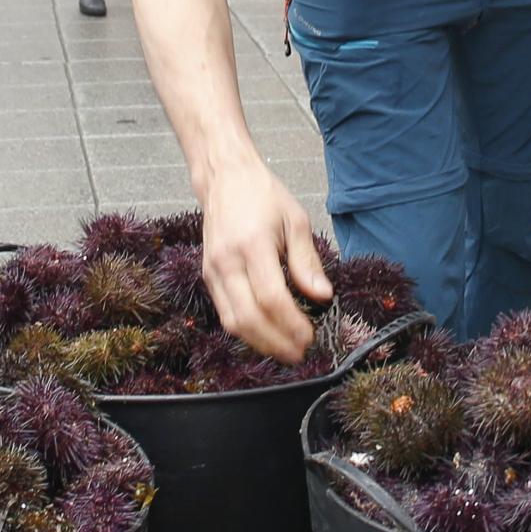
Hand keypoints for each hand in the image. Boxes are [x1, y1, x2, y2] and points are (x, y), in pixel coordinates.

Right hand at [200, 157, 333, 362]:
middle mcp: (226, 261)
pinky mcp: (207, 276)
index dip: (292, 324)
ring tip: (286, 351)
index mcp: (252, 244)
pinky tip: (267, 335)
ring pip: (232, 322)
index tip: (311, 336)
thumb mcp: (295, 220)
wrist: (225, 178)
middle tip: (301, 353)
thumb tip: (323, 296)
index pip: (271, 298)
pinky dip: (246, 331)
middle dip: (277, 343)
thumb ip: (307, 261)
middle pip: (248, 318)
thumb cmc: (263, 195)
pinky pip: (225, 313)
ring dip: (260, 343)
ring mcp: (213, 271)